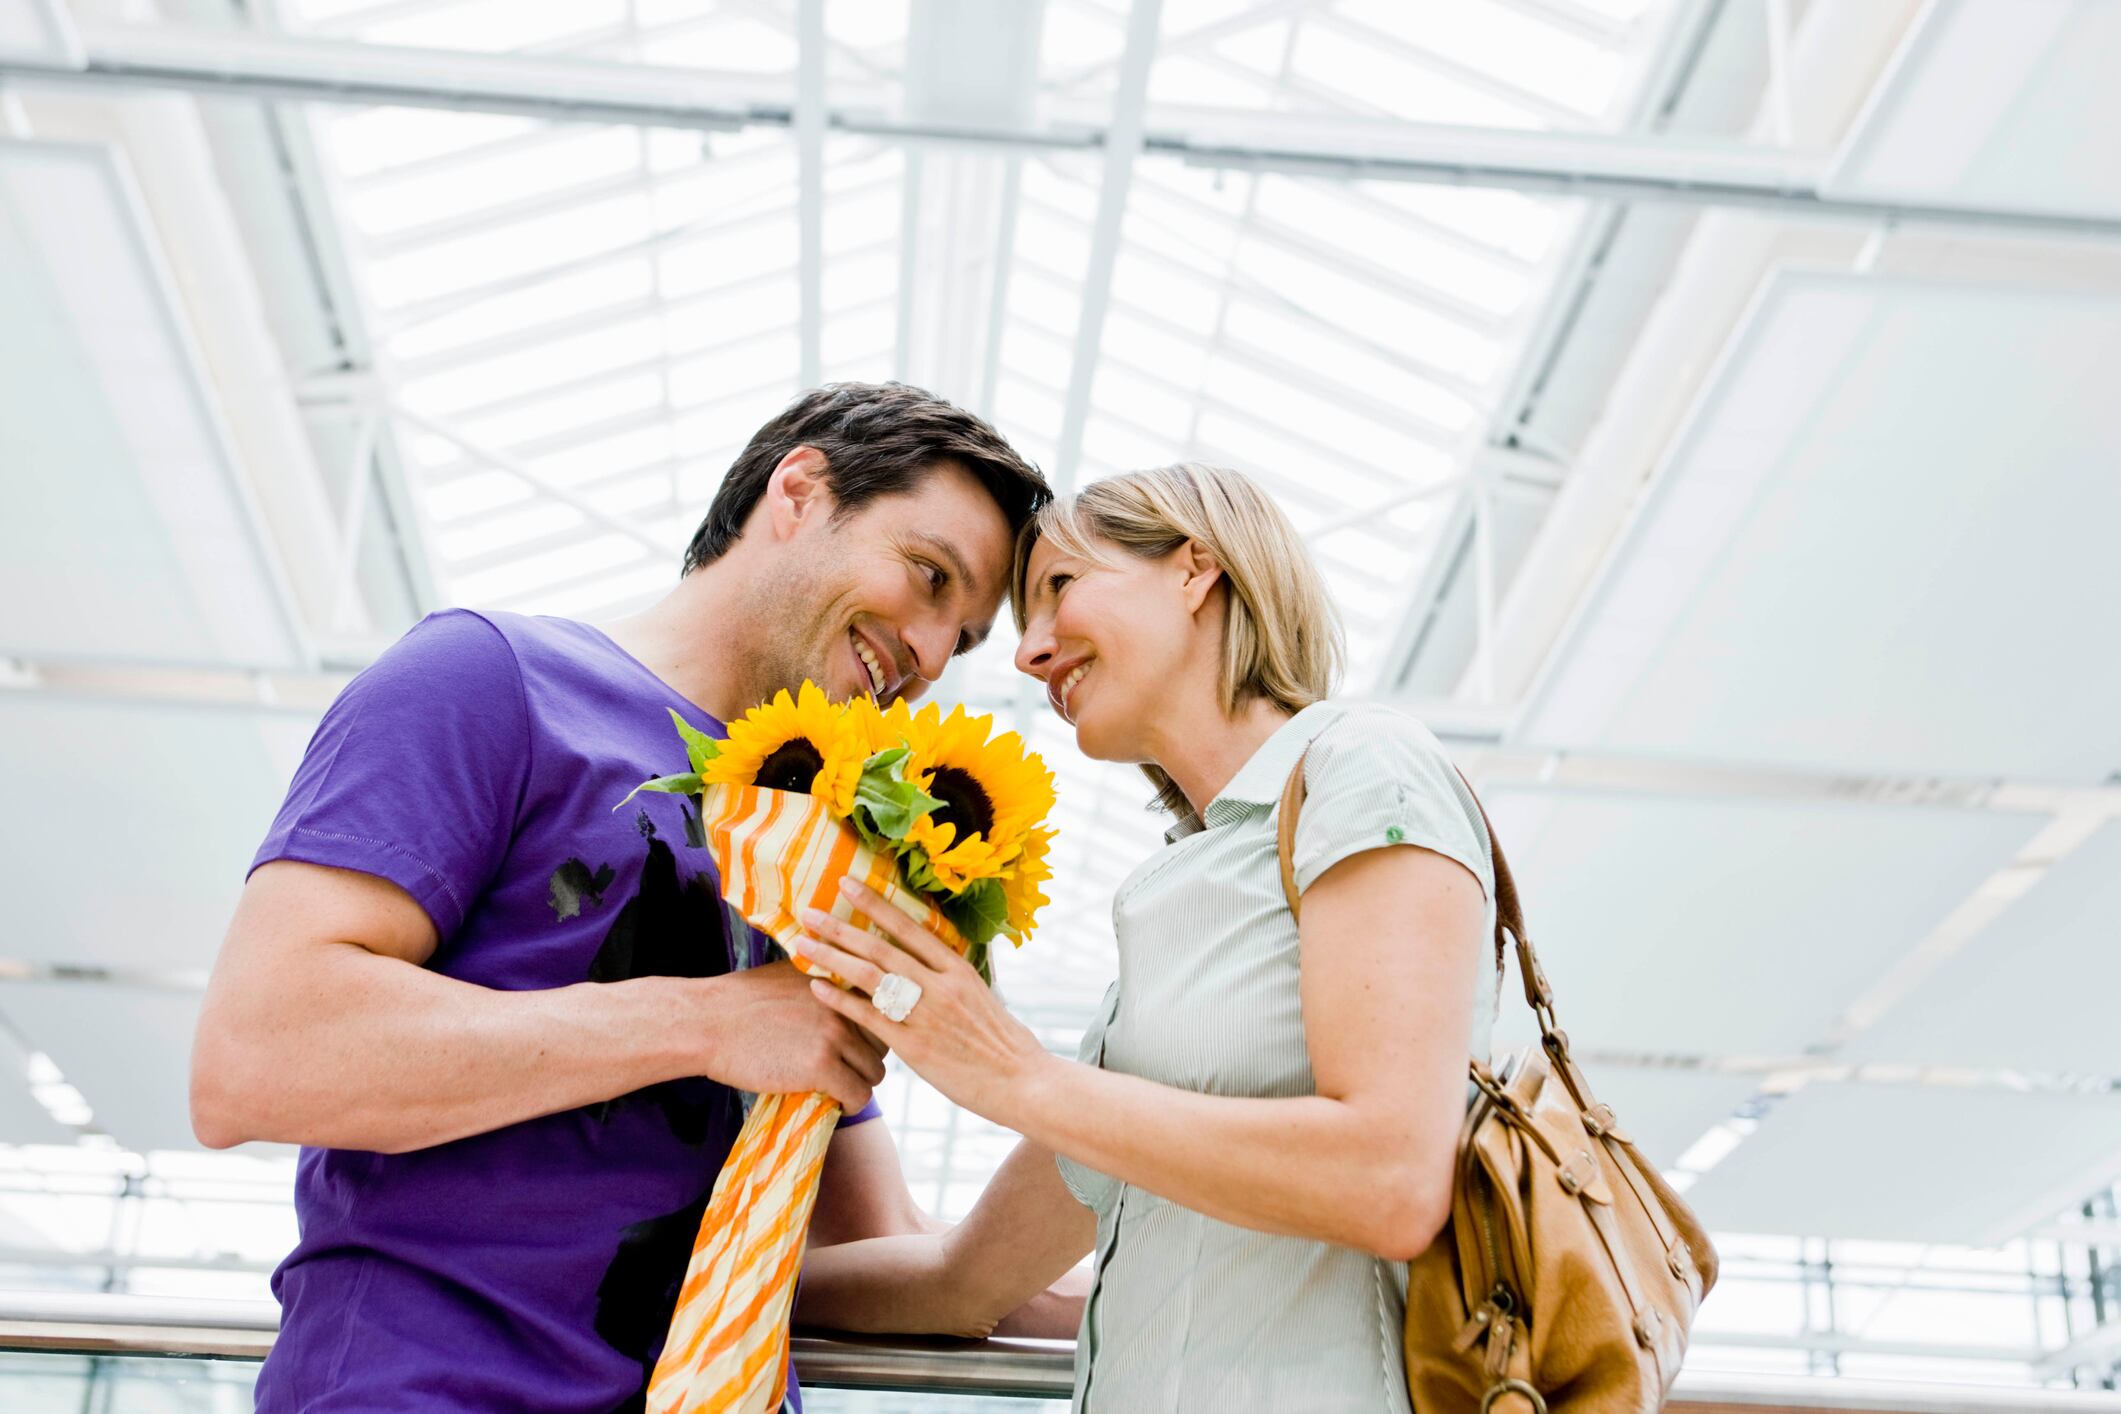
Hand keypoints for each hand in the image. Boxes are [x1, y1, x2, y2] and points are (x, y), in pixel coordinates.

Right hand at [696, 960, 885, 1113]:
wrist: (709, 1022)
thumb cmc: (739, 1000)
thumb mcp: (790, 975)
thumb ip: (820, 983)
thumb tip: (835, 994)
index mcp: (838, 981)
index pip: (880, 1009)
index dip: (872, 1031)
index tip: (859, 1046)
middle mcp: (844, 1004)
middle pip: (883, 1042)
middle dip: (868, 1058)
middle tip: (849, 1071)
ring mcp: (835, 1035)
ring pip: (874, 1071)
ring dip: (861, 1083)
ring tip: (842, 1090)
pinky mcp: (822, 1066)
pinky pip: (858, 1094)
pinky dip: (851, 1103)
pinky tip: (836, 1104)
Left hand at [793, 878, 1048, 1123]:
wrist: (1025, 1083)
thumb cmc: (1004, 1043)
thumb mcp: (982, 997)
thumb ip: (952, 979)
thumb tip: (929, 963)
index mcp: (958, 968)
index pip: (909, 927)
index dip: (875, 903)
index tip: (847, 884)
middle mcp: (941, 985)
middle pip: (881, 947)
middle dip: (841, 927)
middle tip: (808, 911)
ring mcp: (927, 1015)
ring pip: (870, 977)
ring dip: (833, 957)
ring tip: (803, 943)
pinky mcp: (915, 1048)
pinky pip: (869, 1017)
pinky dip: (841, 1000)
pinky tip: (817, 988)